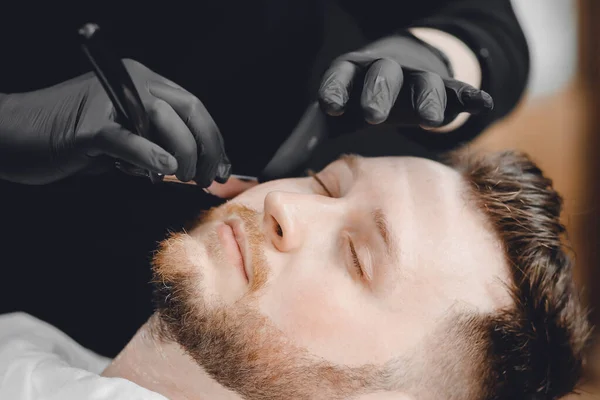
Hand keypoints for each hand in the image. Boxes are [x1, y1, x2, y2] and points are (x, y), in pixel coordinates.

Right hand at [0, 59, 229, 185]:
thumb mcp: (124, 137)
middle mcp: (131, 83)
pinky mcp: (88, 127)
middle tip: (206, 178)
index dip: (214, 138)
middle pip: (188, 110)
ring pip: (164, 121)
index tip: (222, 167)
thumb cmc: (70, 137)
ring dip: (184, 155)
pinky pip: (129, 139)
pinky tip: (163, 170)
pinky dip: (150, 156)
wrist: (14, 134)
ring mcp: (108, 102)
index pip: (193, 107)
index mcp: (142, 82)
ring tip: (182, 177)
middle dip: (207, 149)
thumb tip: (193, 163)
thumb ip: (156, 141)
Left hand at [318, 34, 492, 128]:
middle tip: (373, 115)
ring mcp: (414, 77)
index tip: (330, 105)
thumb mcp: (330, 117)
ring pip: (422, 82)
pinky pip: (456, 89)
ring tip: (430, 120)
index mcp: (350, 75)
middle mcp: (382, 71)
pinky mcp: (442, 87)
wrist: (396, 73)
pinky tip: (480, 104)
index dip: (335, 88)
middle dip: (378, 93)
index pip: (340, 76)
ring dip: (427, 98)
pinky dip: (468, 95)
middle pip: (381, 76)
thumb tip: (266, 176)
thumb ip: (302, 143)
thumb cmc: (354, 100)